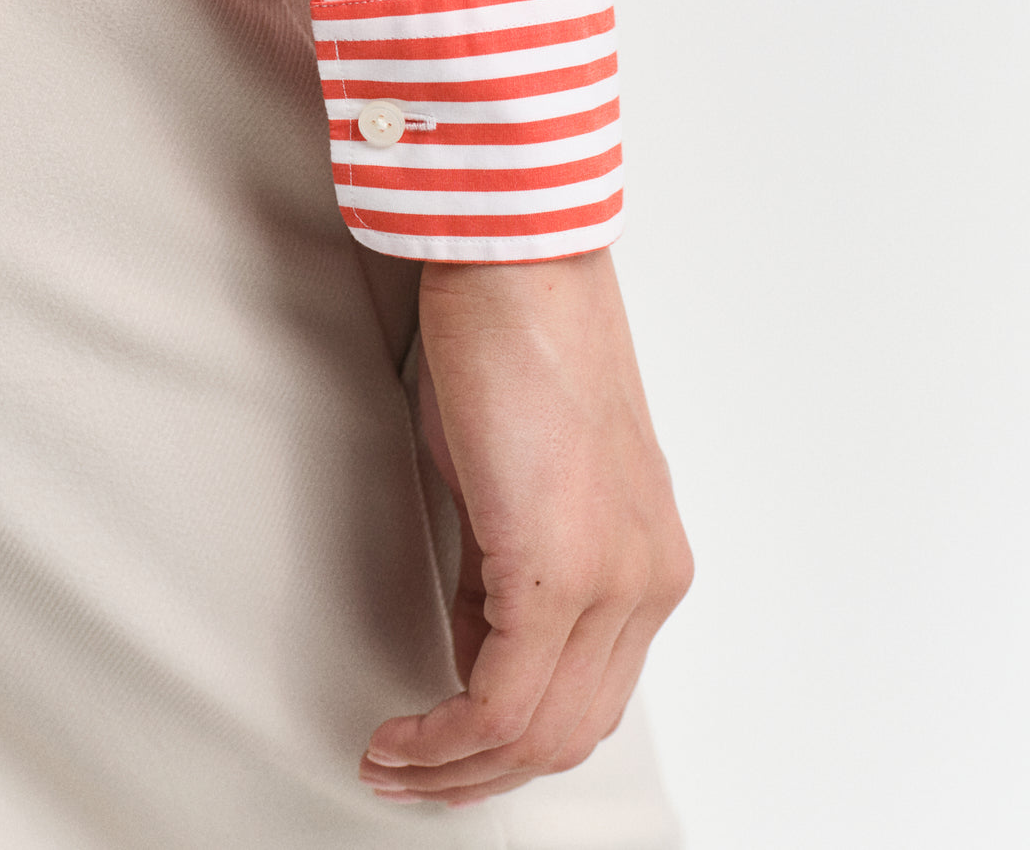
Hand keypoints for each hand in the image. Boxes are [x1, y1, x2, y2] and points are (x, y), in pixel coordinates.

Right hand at [358, 247, 692, 808]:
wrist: (519, 265)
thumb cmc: (516, 347)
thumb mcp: (514, 483)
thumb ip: (504, 572)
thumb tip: (473, 644)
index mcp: (650, 559)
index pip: (590, 694)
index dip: (510, 739)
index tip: (443, 745)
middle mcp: (649, 579)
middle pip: (570, 730)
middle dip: (479, 773)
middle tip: (406, 772)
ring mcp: (616, 577)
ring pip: (540, 730)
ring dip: (456, 767)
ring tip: (389, 763)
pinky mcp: (560, 567)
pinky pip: (502, 699)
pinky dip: (446, 737)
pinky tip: (403, 735)